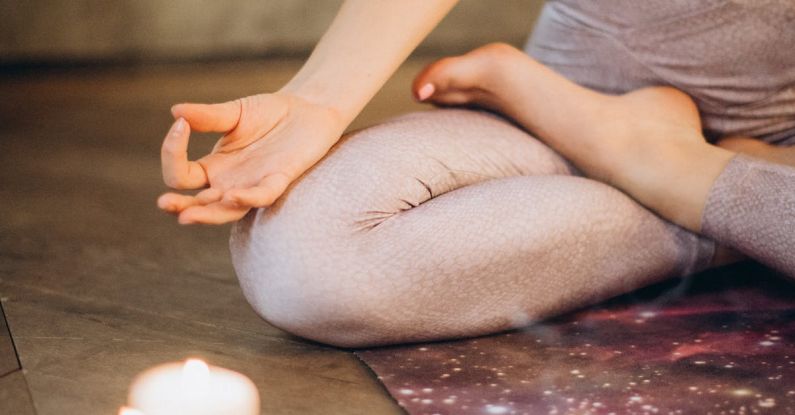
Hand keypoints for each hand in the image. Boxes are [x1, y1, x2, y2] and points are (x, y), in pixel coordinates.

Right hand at [158, 92, 344, 223]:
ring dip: (208, 214)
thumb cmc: (269, 113)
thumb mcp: (234, 112)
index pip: (181, 175)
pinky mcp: (279, 180)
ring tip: (186, 215)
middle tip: (164, 203)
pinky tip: (232, 196)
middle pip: (198, 203)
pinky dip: (248, 198)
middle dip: (180, 205)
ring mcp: (253, 184)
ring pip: (227, 210)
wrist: (307, 109)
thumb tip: (175, 111)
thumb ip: (208, 116)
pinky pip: (263, 196)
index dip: (173, 153)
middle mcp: (229, 182)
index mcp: (213, 167)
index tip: (180, 125)